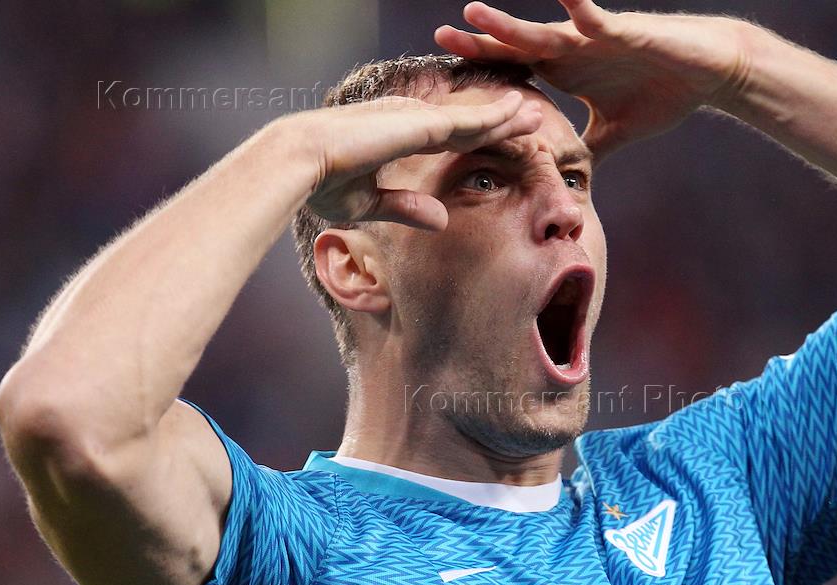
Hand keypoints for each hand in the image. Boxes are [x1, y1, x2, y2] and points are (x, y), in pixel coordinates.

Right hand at [290, 90, 542, 228]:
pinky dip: (494, 116)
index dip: (476, 136)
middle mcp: (408, 121)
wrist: (300, 164)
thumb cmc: (322, 182)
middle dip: (499, 121)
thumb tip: (443, 221)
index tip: (500, 138)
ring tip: (535, 110)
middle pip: (467, 122)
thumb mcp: (371, 202)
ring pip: (472, 118)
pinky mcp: (420, 124)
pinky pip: (467, 121)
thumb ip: (407, 207)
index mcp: (396, 136)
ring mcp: (415, 119)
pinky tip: (516, 111)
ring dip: (506, 115)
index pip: (447, 137)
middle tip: (531, 117)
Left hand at [435, 0, 749, 160]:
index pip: (518, 72)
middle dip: (482, 43)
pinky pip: (592, 14)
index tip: (452, 78)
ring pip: (543, 31)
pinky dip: (574, 4)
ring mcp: (594, 38)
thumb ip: (590, 149)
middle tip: (442, 36)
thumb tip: (570, 180)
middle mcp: (574, 50)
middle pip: (518, 47)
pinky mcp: (621, 30)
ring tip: (474, 12)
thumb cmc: (665, 93)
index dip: (488, 73)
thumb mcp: (618, 132)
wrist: (709, 72)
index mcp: (569, 71)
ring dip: (509, 25)